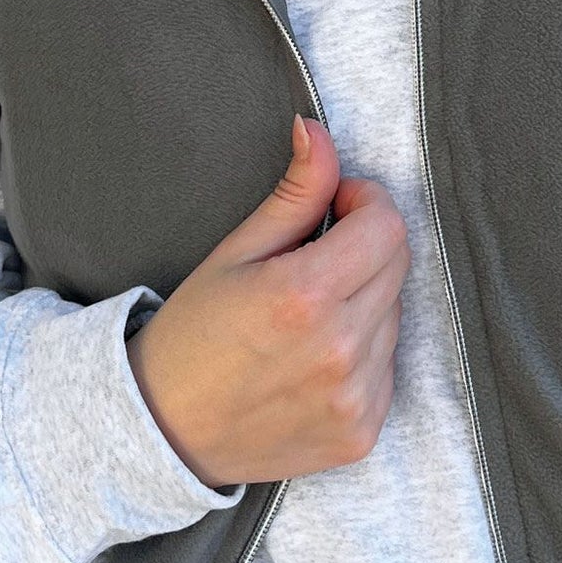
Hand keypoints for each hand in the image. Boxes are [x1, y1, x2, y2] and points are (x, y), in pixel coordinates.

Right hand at [126, 114, 410, 488]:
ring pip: (395, 317)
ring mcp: (354, 399)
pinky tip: (313, 360)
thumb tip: (316, 128)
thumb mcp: (233, 254)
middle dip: (365, 248)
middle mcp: (338, 351)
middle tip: (315, 260)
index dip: (365, 204)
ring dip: (364, 303)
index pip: (388, 226)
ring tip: (306, 318)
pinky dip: (362, 354)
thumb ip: (293, 194)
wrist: (163, 432)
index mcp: (303, 297)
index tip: (336, 209)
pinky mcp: (362, 434)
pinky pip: (387, 369)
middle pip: (398, 267)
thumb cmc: (191, 335)